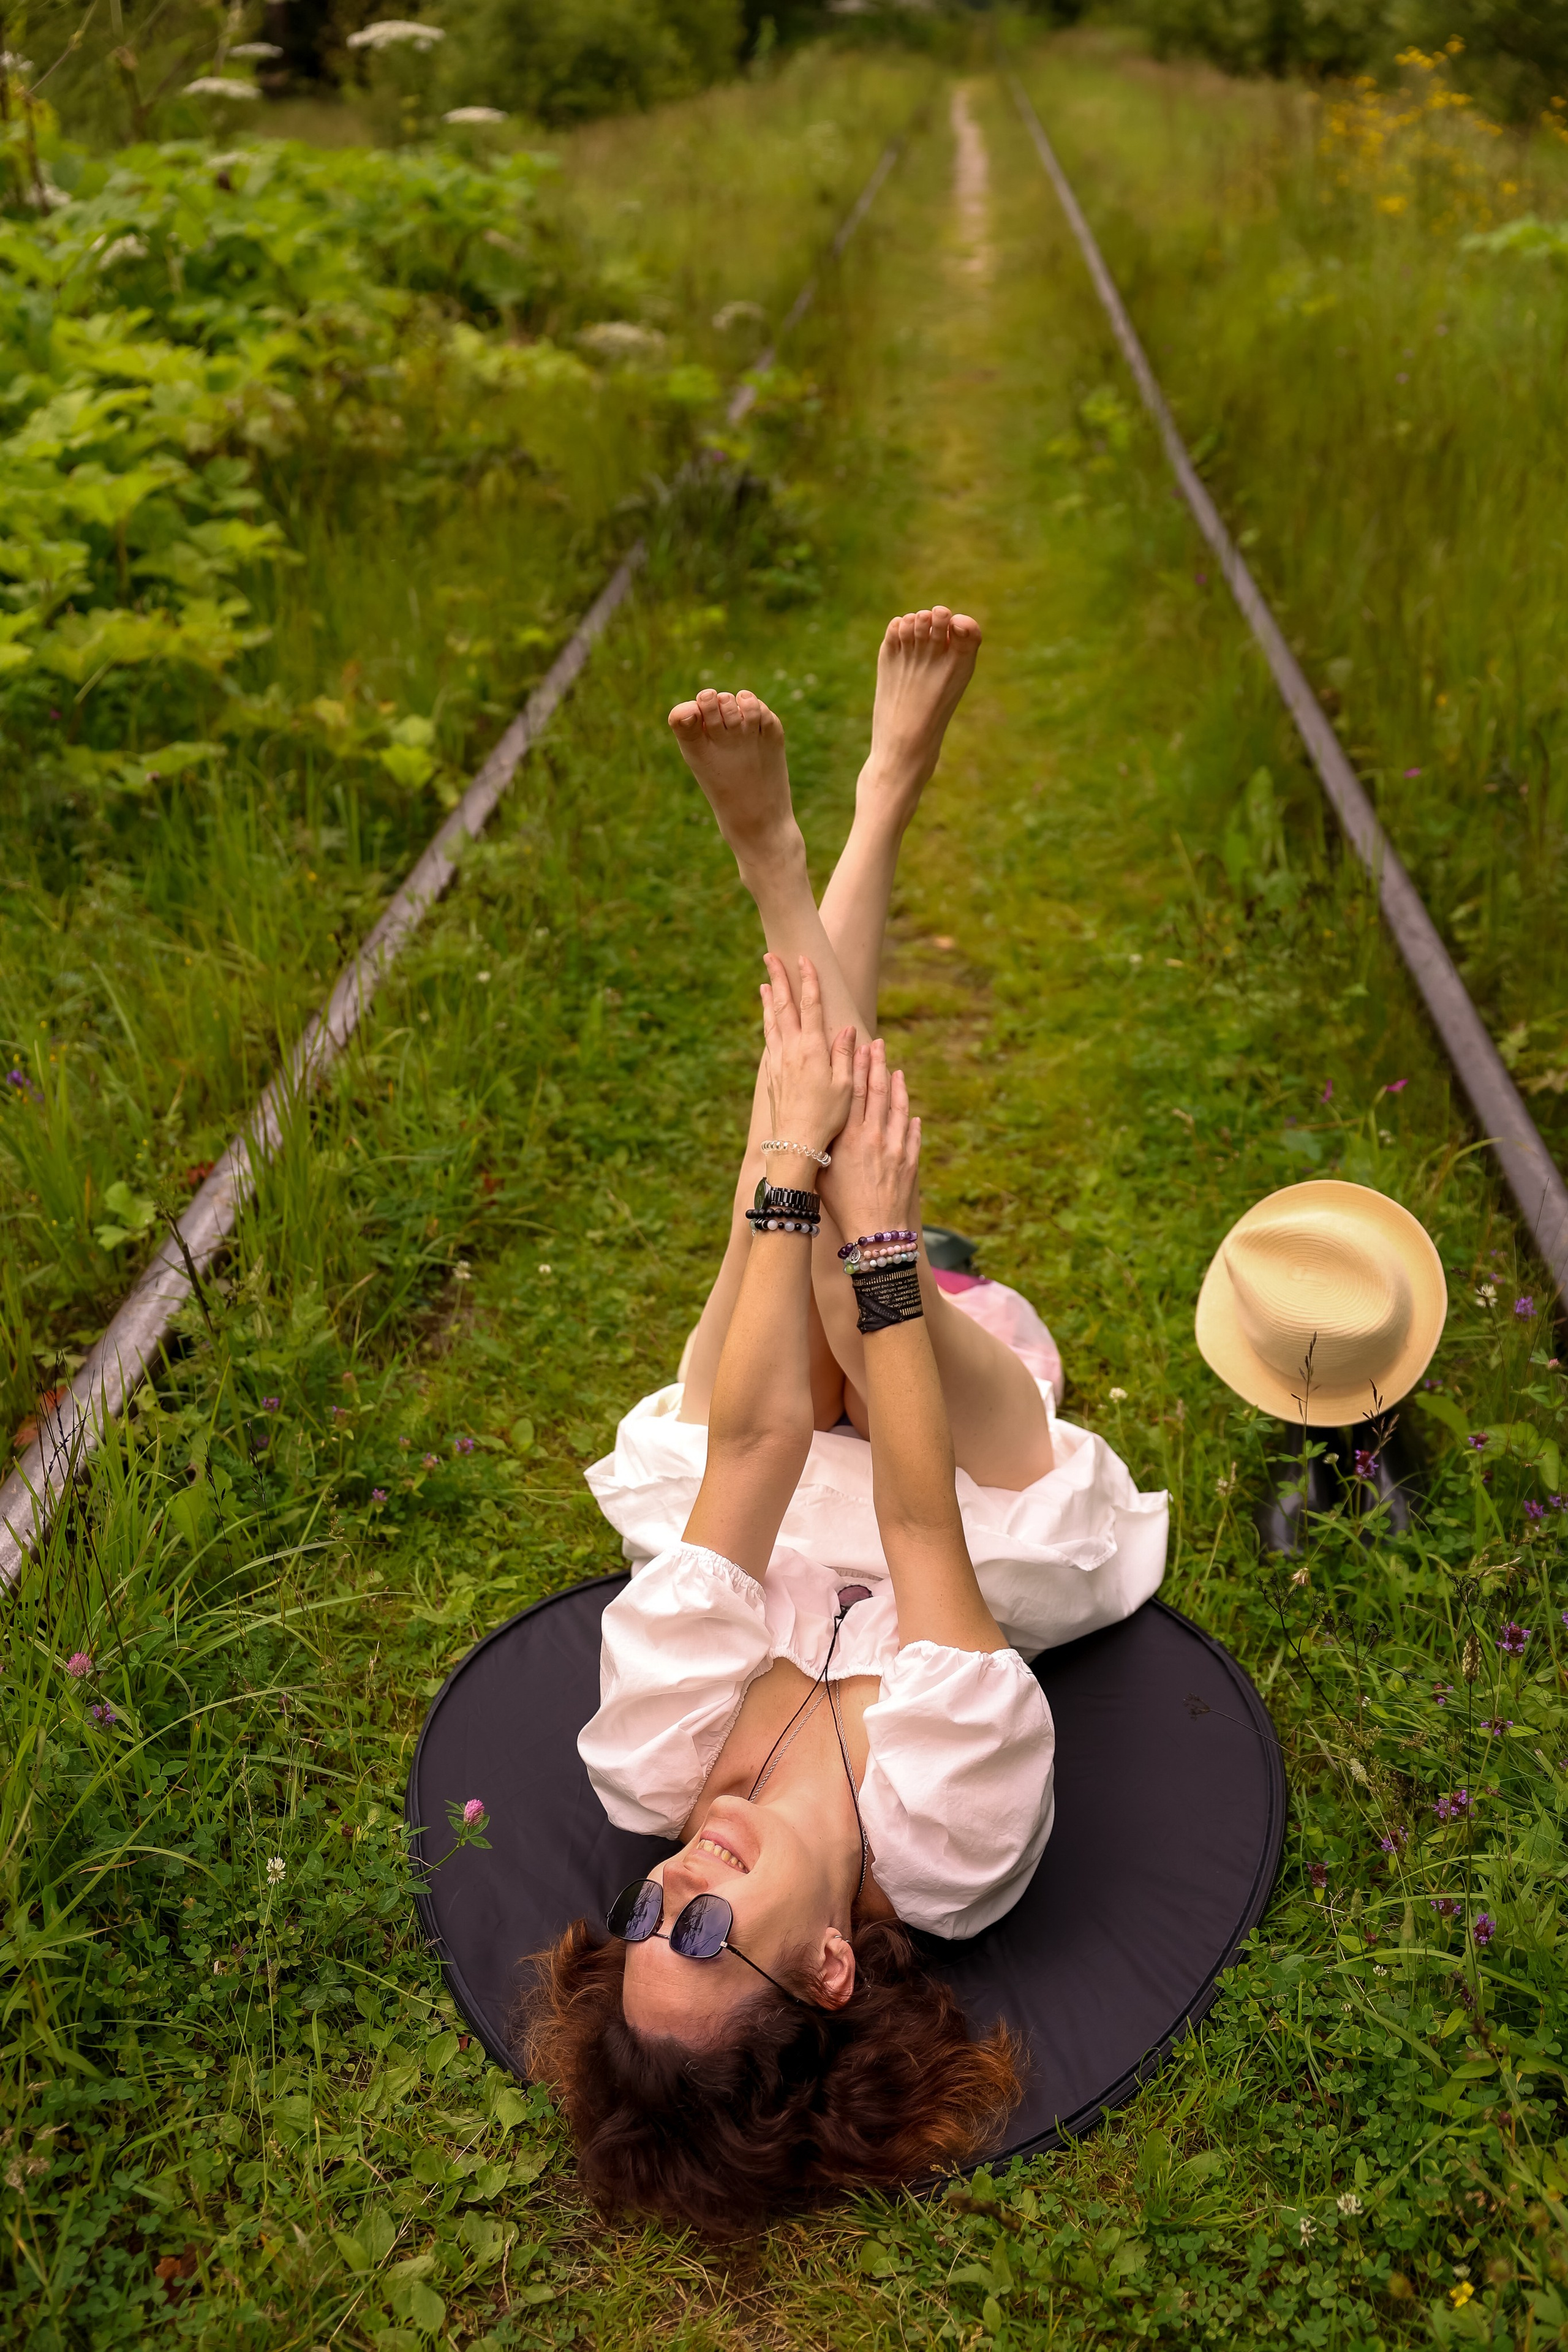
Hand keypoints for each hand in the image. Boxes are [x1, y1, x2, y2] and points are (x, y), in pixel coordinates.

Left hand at [759, 954, 854, 1166]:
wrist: (796, 1143)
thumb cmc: (827, 1117)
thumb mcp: (845, 1086)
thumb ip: (846, 1055)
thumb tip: (848, 1028)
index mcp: (812, 1049)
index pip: (811, 1006)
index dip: (808, 980)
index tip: (804, 958)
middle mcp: (791, 1050)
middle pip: (783, 1007)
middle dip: (778, 979)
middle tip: (770, 956)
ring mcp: (778, 1062)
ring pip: (771, 1022)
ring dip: (768, 1000)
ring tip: (764, 983)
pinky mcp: (772, 1074)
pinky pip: (769, 1041)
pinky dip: (768, 1023)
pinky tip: (768, 1020)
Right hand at [818, 1037, 920, 1241]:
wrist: (875, 1231)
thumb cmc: (841, 1205)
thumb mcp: (824, 1171)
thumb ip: (824, 1145)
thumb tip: (817, 1125)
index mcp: (850, 1138)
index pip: (853, 1093)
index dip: (856, 1067)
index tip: (857, 1046)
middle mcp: (874, 1137)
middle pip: (877, 1092)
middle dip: (877, 1065)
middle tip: (878, 1044)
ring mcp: (895, 1148)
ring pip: (897, 1108)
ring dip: (897, 1086)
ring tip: (895, 1069)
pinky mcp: (910, 1161)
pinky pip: (912, 1134)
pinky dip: (911, 1119)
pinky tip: (912, 1112)